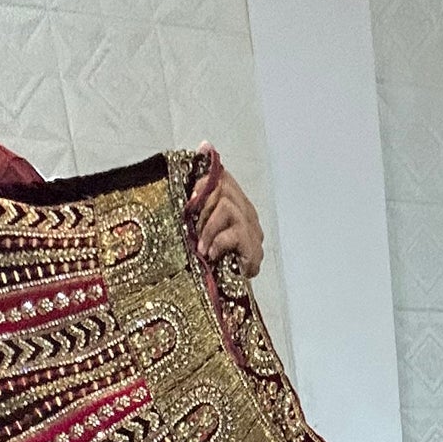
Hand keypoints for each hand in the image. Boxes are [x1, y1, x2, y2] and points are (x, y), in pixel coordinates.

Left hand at [188, 152, 264, 279]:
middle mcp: (248, 214)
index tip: (189, 199)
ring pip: (227, 206)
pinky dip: (217, 242)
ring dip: (207, 227)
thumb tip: (205, 144)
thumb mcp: (193, 223)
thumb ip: (198, 192)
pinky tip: (210, 254)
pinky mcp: (254, 249)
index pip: (223, 177)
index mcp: (235, 204)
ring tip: (200, 247)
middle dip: (202, 206)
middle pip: (224, 188)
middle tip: (193, 229)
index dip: (204, 182)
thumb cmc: (204, 260)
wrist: (220, 297)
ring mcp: (254, 231)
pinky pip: (234, 231)